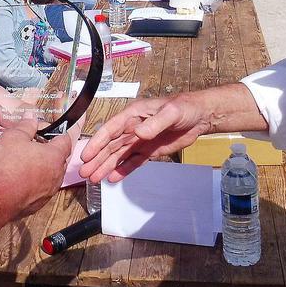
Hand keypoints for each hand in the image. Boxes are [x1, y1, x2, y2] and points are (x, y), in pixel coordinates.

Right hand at [0, 119, 73, 219]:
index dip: (57, 134)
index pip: (65, 140)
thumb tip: (31, 119)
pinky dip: (33, 184)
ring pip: (49, 175)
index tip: (49, 133)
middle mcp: (56, 174)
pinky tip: (18, 180)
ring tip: (23, 164)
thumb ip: (26, 126)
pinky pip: (40, 190)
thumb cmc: (7, 167)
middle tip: (32, 147)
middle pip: (59, 159)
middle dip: (47, 152)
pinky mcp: (38, 203)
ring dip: (40, 169)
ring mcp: (49, 191)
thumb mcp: (14, 136)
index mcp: (55, 155)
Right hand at [79, 92, 211, 182]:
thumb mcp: (171, 113)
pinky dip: (123, 170)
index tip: (86, 156)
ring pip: (119, 155)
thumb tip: (138, 133)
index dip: (97, 143)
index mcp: (133, 115)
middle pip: (111, 146)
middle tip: (85, 174)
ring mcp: (140, 140)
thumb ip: (155, 123)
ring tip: (94, 179)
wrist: (200, 116)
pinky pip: (133, 162)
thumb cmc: (185, 108)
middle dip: (97, 159)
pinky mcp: (149, 151)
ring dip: (106, 166)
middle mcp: (133, 127)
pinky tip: (112, 178)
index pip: (110, 130)